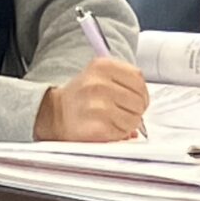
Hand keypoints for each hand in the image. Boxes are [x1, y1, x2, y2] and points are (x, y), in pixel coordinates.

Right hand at [33, 57, 148, 141]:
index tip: (135, 99)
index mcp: (102, 66)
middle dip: (136, 110)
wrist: (54, 114)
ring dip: (128, 124)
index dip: (142, 93)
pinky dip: (119, 134)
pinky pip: (123, 133)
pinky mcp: (96, 128)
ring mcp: (97, 106)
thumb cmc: (81, 96)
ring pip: (133, 119)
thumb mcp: (99, 76)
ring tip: (112, 120)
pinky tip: (107, 128)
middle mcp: (98, 84)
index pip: (138, 79)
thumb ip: (125, 81)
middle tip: (122, 112)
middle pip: (139, 100)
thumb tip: (145, 101)